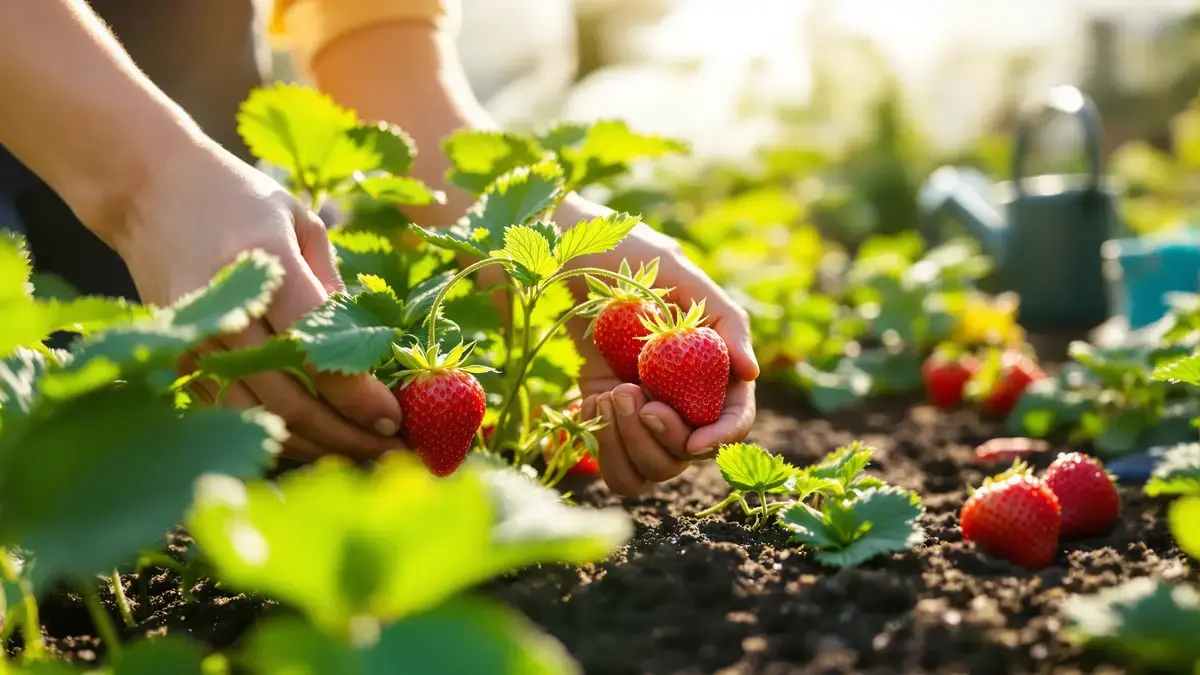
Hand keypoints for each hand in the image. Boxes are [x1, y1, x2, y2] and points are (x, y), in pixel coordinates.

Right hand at [112, 142, 403, 460]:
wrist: (148, 188)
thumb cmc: (241, 200)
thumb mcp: (302, 223)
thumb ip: (336, 288)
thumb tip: (374, 355)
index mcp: (265, 263)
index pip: (319, 352)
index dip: (360, 396)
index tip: (395, 418)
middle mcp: (226, 306)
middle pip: (290, 398)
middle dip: (345, 434)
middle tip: (388, 447)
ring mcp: (195, 337)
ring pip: (257, 417)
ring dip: (312, 445)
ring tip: (357, 451)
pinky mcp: (177, 356)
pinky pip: (230, 412)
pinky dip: (274, 434)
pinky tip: (313, 440)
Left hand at [567, 213, 758, 495]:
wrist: (557, 253)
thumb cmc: (621, 253)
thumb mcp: (676, 272)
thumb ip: (724, 320)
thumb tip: (751, 373)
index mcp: (711, 362)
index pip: (733, 418)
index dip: (722, 438)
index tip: (695, 444)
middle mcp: (681, 394)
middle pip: (689, 453)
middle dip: (661, 436)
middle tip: (627, 392)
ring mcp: (642, 409)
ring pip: (652, 467)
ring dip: (629, 443)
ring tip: (609, 395)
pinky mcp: (606, 416)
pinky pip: (616, 464)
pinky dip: (605, 448)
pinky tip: (591, 405)